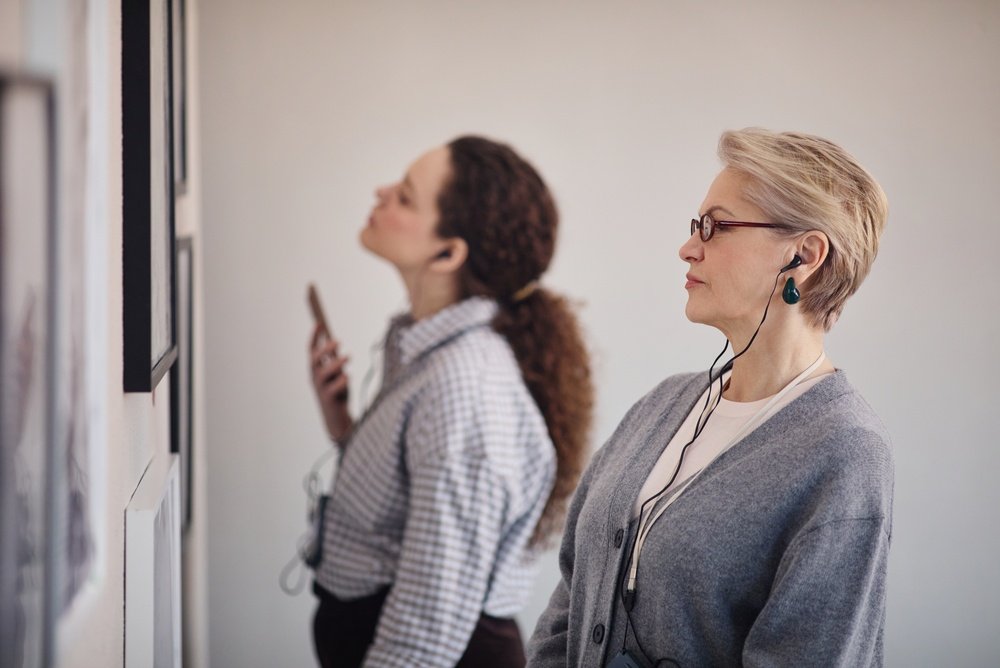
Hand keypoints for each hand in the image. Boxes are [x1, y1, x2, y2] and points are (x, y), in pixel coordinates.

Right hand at [309, 323, 353, 442]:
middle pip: (315, 360)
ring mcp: (320, 389)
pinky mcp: (328, 399)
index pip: (311, 351)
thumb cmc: (338, 394)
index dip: (314, 337)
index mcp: (316, 370)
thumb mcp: (336, 375)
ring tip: (348, 356)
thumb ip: (334, 361)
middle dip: (324, 349)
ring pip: (324, 373)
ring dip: (336, 363)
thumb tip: (334, 344)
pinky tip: (347, 377)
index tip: (319, 324)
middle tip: (338, 341)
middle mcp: (315, 378)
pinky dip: (342, 381)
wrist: (337, 419)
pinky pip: (334, 387)